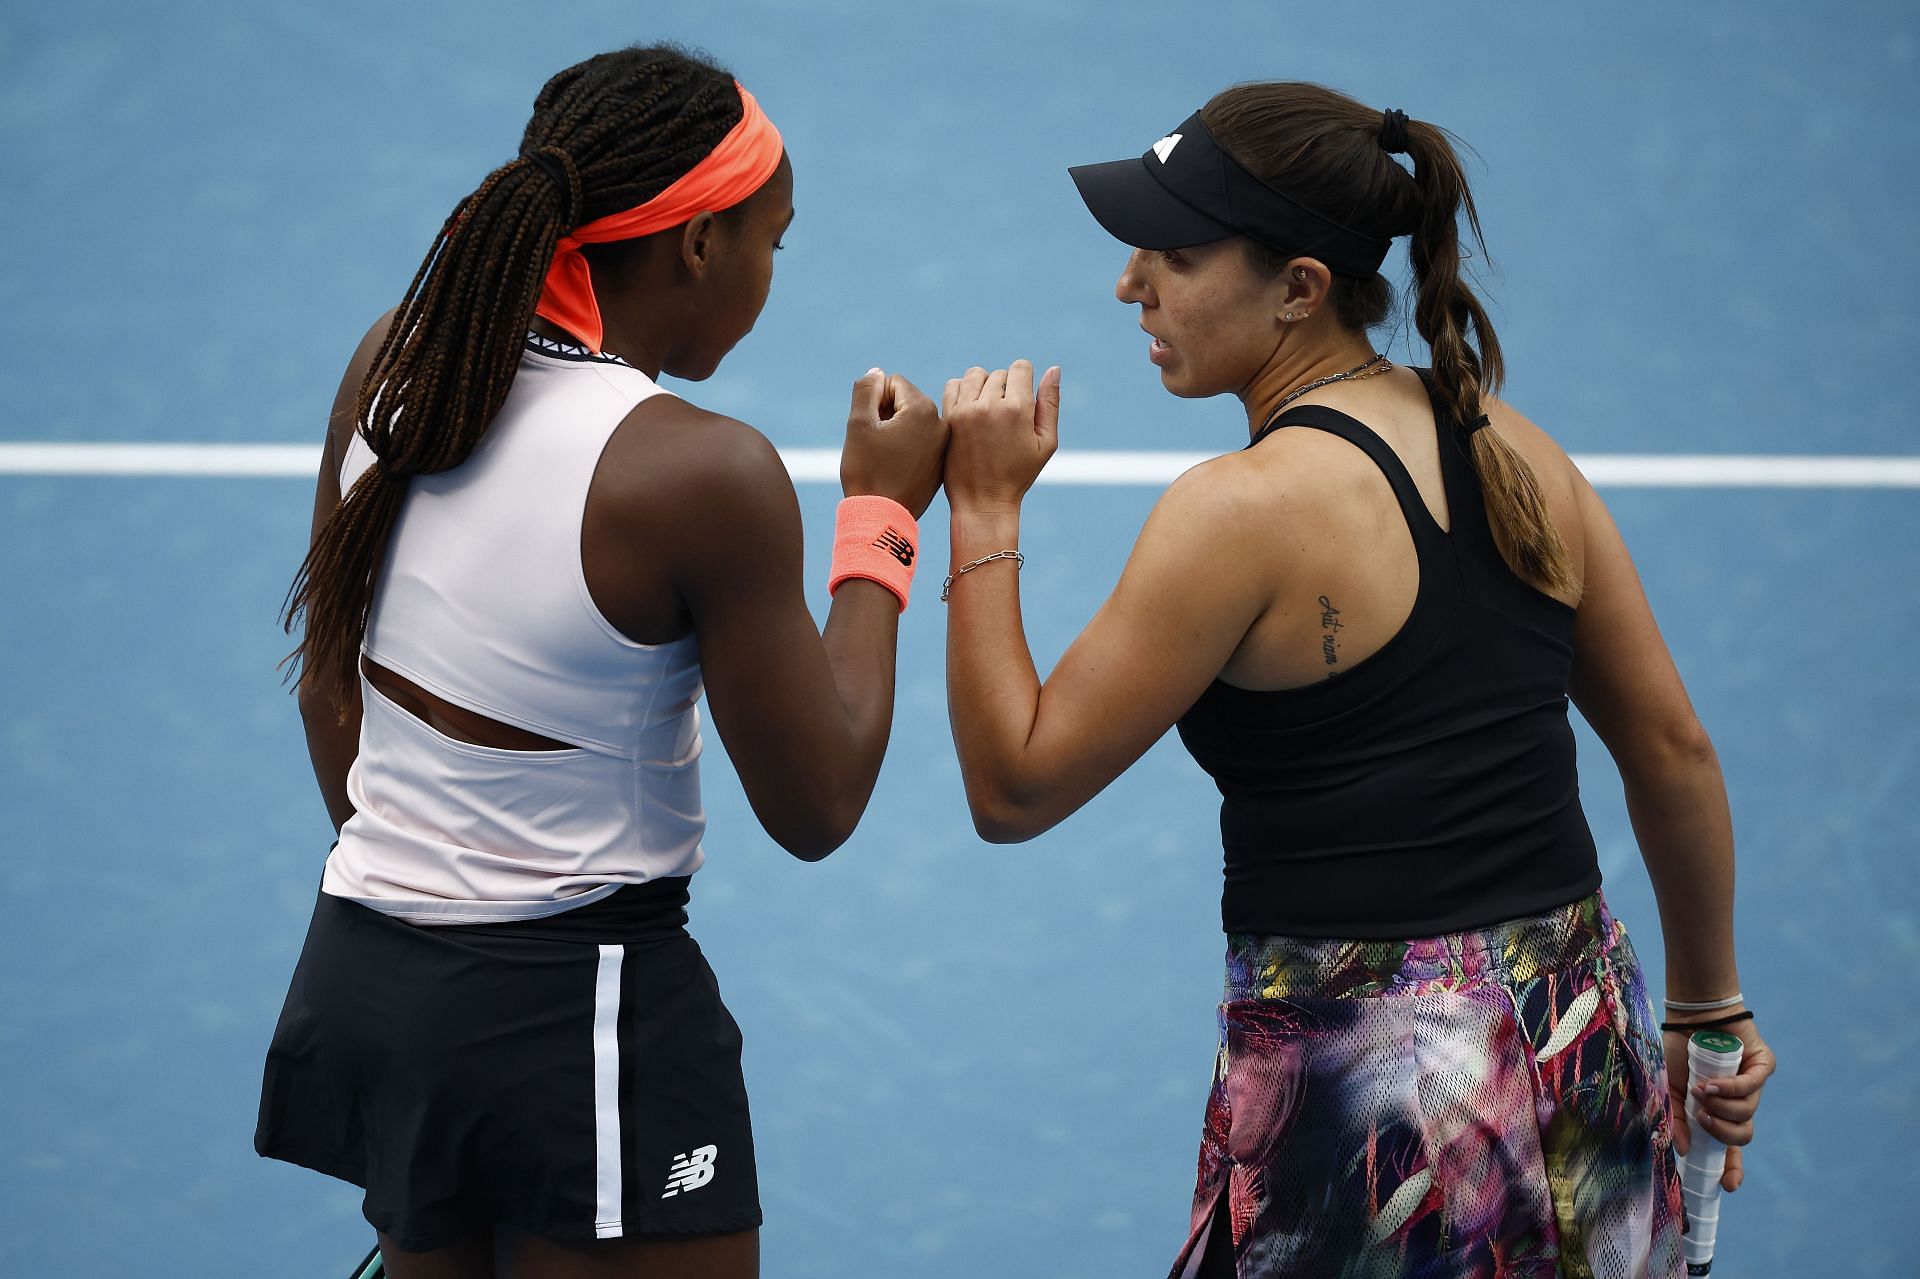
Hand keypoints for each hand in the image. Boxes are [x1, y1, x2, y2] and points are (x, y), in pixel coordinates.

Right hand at [842, 369, 947, 517]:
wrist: (881, 518)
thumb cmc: (867, 471)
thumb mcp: (858, 424)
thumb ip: (866, 389)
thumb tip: (877, 373)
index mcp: (924, 409)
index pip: (892, 383)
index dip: (872, 402)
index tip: (870, 428)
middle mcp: (942, 424)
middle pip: (905, 401)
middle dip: (885, 415)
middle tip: (876, 444)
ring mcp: (944, 446)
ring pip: (912, 423)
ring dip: (894, 431)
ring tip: (885, 457)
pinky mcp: (941, 464)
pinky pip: (920, 443)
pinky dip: (905, 448)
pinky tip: (895, 469)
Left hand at [942, 360, 1059, 513]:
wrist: (982, 501)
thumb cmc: (1019, 475)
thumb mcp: (1045, 443)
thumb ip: (1050, 404)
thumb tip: (1054, 369)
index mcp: (1017, 409)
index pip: (1021, 367)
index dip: (1026, 380)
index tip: (1023, 400)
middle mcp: (989, 405)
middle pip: (1000, 373)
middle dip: (1006, 388)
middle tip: (1007, 417)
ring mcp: (965, 411)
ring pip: (976, 375)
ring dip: (984, 386)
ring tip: (989, 409)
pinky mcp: (948, 417)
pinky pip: (954, 385)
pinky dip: (963, 391)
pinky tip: (971, 409)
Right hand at [1664, 1014, 1774, 1191]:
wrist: (1689, 1014)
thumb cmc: (1677, 1051)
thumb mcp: (1668, 1088)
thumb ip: (1674, 1119)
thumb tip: (1684, 1151)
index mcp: (1718, 1112)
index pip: (1729, 1148)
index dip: (1731, 1169)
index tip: (1727, 1186)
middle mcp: (1738, 1103)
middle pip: (1743, 1135)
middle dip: (1722, 1133)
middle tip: (1702, 1119)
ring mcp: (1753, 1085)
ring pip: (1747, 1112)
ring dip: (1722, 1106)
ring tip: (1700, 1090)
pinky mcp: (1762, 1066)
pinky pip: (1751, 1087)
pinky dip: (1730, 1089)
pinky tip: (1711, 1084)